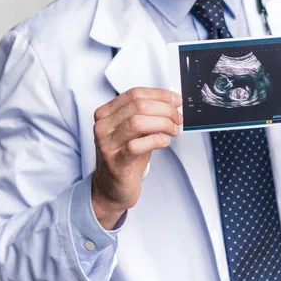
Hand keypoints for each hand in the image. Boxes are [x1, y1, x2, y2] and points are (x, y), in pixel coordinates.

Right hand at [92, 87, 182, 228]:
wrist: (111, 187)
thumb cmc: (125, 156)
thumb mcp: (134, 130)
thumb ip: (147, 115)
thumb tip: (172, 102)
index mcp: (106, 112)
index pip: (135, 93)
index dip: (160, 95)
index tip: (176, 101)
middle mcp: (103, 126)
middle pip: (138, 106)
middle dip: (165, 110)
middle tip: (177, 118)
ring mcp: (107, 144)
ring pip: (137, 122)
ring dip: (163, 123)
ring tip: (173, 130)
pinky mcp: (115, 162)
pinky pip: (136, 146)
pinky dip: (156, 140)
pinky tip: (164, 141)